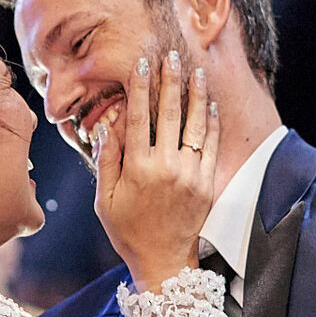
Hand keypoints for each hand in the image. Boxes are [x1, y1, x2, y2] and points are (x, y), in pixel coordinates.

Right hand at [92, 49, 220, 292]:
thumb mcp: (104, 199)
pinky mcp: (206, 183)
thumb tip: (107, 123)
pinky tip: (210, 104)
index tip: (140, 64)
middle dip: (169, 81)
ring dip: (195, 95)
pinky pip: (210, 146)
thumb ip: (106, 159)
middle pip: (168, 114)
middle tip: (171, 56)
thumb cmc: (127, 230)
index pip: (137, 118)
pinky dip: (211, 123)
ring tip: (196, 71)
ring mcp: (190, 175)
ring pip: (194, 125)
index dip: (139, 88)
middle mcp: (165, 167)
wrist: (163, 261)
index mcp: (137, 169)